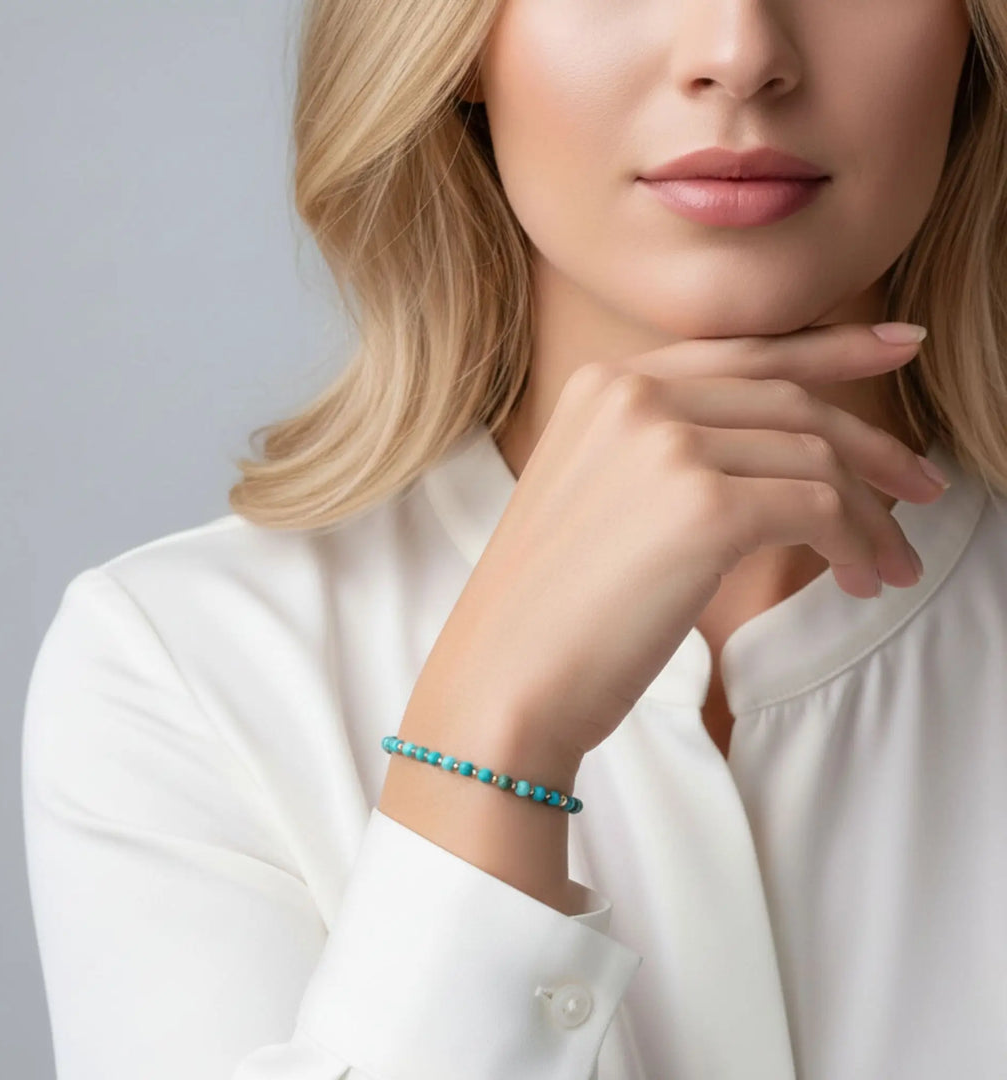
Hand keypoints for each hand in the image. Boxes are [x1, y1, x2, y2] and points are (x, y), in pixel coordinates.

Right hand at [408, 322, 946, 768]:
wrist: (503, 679)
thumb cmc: (552, 609)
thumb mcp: (598, 497)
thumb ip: (666, 451)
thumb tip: (776, 458)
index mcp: (604, 385)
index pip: (742, 353)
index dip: (830, 349)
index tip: (896, 351)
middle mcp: (634, 396)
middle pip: (791, 401)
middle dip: (872, 445)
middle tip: (922, 488)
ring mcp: (666, 444)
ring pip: (814, 458)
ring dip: (868, 514)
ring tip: (888, 564)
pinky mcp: (701, 505)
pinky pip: (817, 508)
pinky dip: (853, 542)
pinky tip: (854, 578)